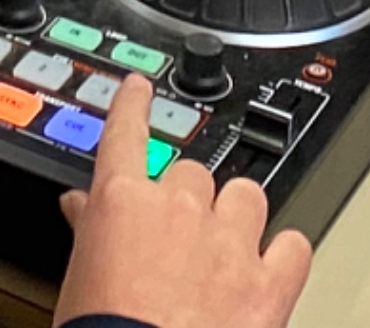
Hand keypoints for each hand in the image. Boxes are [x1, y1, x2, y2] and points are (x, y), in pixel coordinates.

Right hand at [56, 72, 309, 327]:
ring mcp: (228, 243)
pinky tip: (273, 268)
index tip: (140, 87)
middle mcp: (178, 209)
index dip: (134, 104)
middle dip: (189, 199)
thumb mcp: (76, 281)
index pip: (126, 132)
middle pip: (192, 172)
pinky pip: (293, 245)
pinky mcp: (268, 282)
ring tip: (229, 247)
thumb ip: (87, 232)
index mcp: (122, 205)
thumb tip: (82, 209)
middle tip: (181, 236)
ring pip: (246, 195)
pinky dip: (284, 255)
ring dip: (240, 216)